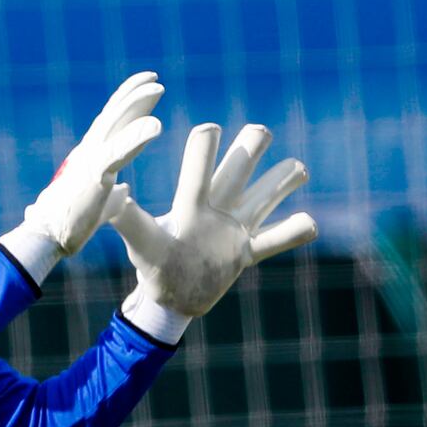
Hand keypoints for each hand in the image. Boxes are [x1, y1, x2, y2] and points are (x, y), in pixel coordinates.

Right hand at [23, 72, 163, 255]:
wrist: (47, 237)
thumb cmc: (69, 224)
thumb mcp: (99, 204)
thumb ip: (114, 194)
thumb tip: (125, 189)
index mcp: (92, 158)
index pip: (115, 126)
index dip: (131, 106)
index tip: (149, 90)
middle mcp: (89, 152)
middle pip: (115, 115)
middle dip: (135, 95)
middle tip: (156, 79)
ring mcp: (90, 160)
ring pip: (115, 123)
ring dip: (137, 103)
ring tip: (159, 88)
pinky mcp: (93, 174)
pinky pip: (118, 150)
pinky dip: (137, 135)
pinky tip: (155, 124)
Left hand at [110, 123, 315, 317]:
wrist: (168, 298)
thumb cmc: (152, 265)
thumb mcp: (141, 242)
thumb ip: (129, 219)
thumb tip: (115, 194)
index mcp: (192, 203)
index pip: (202, 166)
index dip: (206, 145)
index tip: (209, 129)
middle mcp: (217, 208)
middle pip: (240, 166)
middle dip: (252, 146)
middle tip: (260, 132)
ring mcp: (235, 229)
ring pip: (265, 195)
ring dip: (282, 180)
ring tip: (299, 167)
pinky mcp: (246, 253)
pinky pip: (276, 240)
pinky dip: (294, 231)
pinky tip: (312, 223)